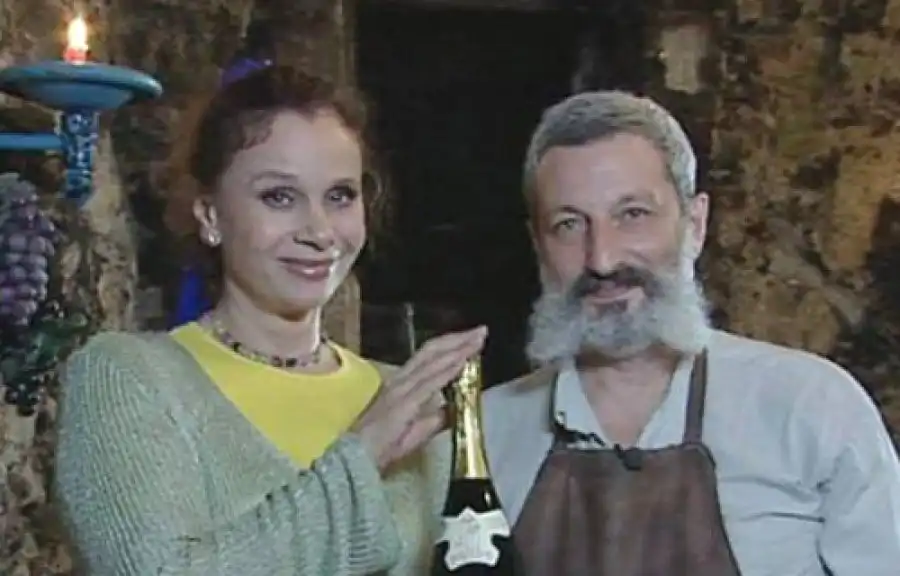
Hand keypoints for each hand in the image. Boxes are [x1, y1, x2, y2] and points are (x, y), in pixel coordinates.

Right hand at [352, 325, 487, 471]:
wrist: (353, 460)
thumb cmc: (377, 448)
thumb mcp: (412, 432)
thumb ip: (431, 420)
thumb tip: (451, 411)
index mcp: (402, 385)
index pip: (428, 358)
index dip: (450, 345)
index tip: (471, 338)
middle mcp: (401, 381)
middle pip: (432, 352)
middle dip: (458, 339)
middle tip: (481, 331)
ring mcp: (402, 390)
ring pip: (433, 362)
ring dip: (457, 348)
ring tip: (477, 339)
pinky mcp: (404, 403)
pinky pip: (429, 382)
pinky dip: (447, 369)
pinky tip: (462, 361)